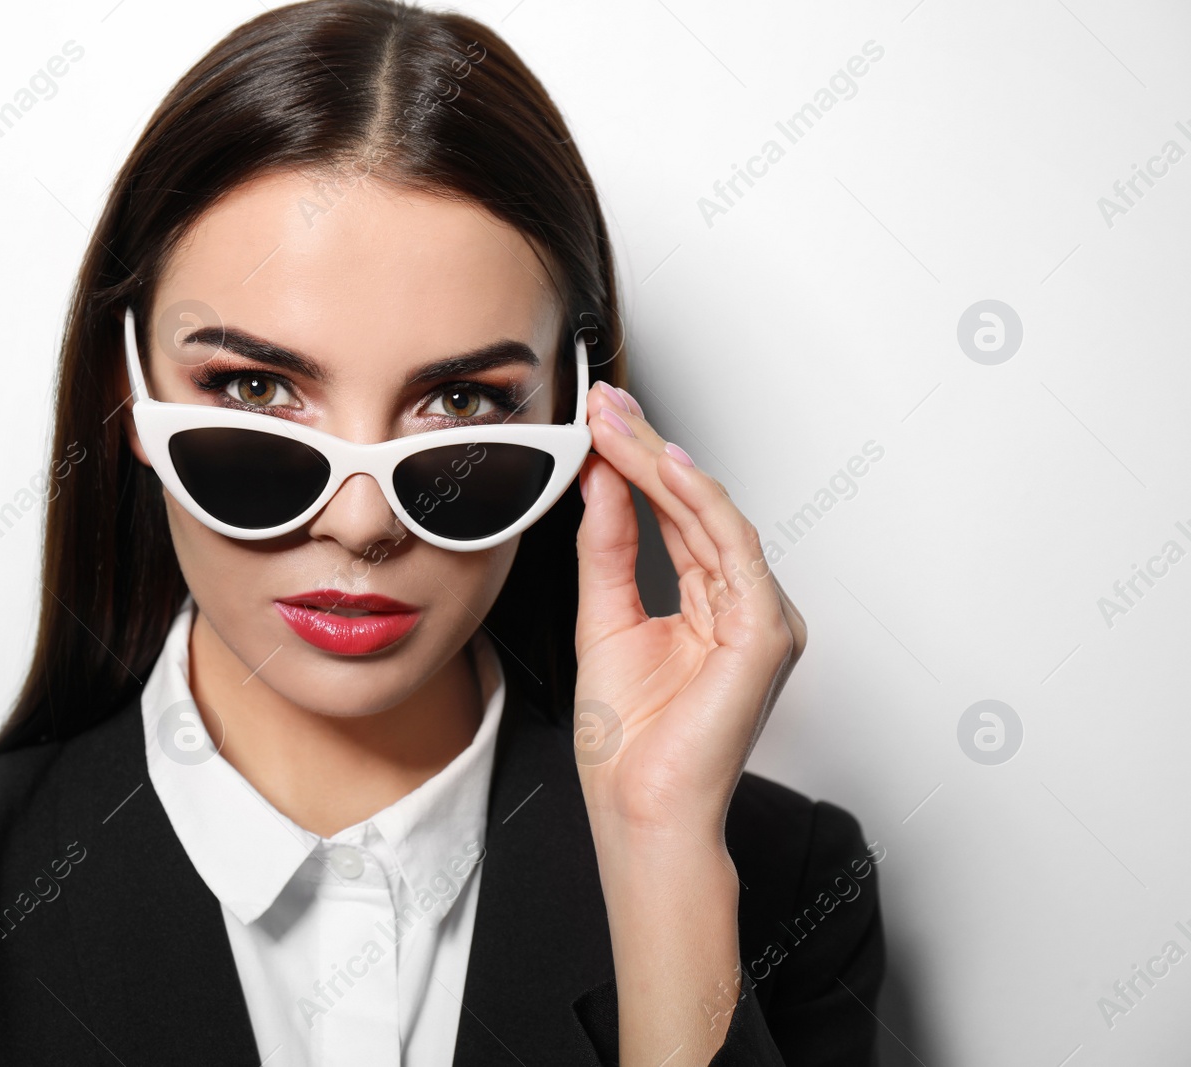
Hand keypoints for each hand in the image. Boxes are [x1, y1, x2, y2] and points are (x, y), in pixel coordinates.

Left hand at [573, 380, 806, 841]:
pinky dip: (700, 503)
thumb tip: (601, 481)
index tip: (598, 421)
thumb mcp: (604, 619)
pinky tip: (666, 467)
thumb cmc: (629, 743)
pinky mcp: (765, 632)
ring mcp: (759, 617)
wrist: (638, 810)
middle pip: (694, 507)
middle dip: (646, 449)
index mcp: (710, 606)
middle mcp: (741, 605)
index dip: (637, 464)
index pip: (674, 516)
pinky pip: (734, 549)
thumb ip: (609, 548)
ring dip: (662, 463)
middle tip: (604, 403)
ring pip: (712, 516)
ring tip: (617, 422)